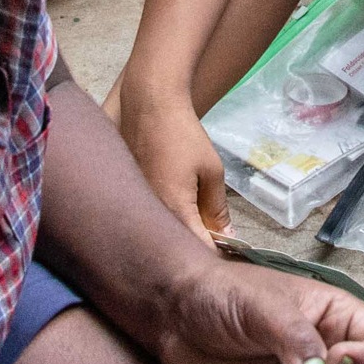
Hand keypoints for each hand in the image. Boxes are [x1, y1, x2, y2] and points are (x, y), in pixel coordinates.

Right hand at [108, 67, 230, 242]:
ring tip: (200, 226)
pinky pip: (153, 219)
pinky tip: (179, 212)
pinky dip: (168, 221)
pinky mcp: (132, 198)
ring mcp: (139, 207)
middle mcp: (152, 214)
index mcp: (174, 210)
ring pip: (165, 234)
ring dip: (182, 235)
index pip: (198, 249)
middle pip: (178, 246)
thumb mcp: (211, 170)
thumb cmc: (183, 135)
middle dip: (199, 249)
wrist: (149, 107)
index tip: (230, 255)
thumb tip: (228, 236)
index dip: (216, 256)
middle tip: (218, 241)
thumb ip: (217, 208)